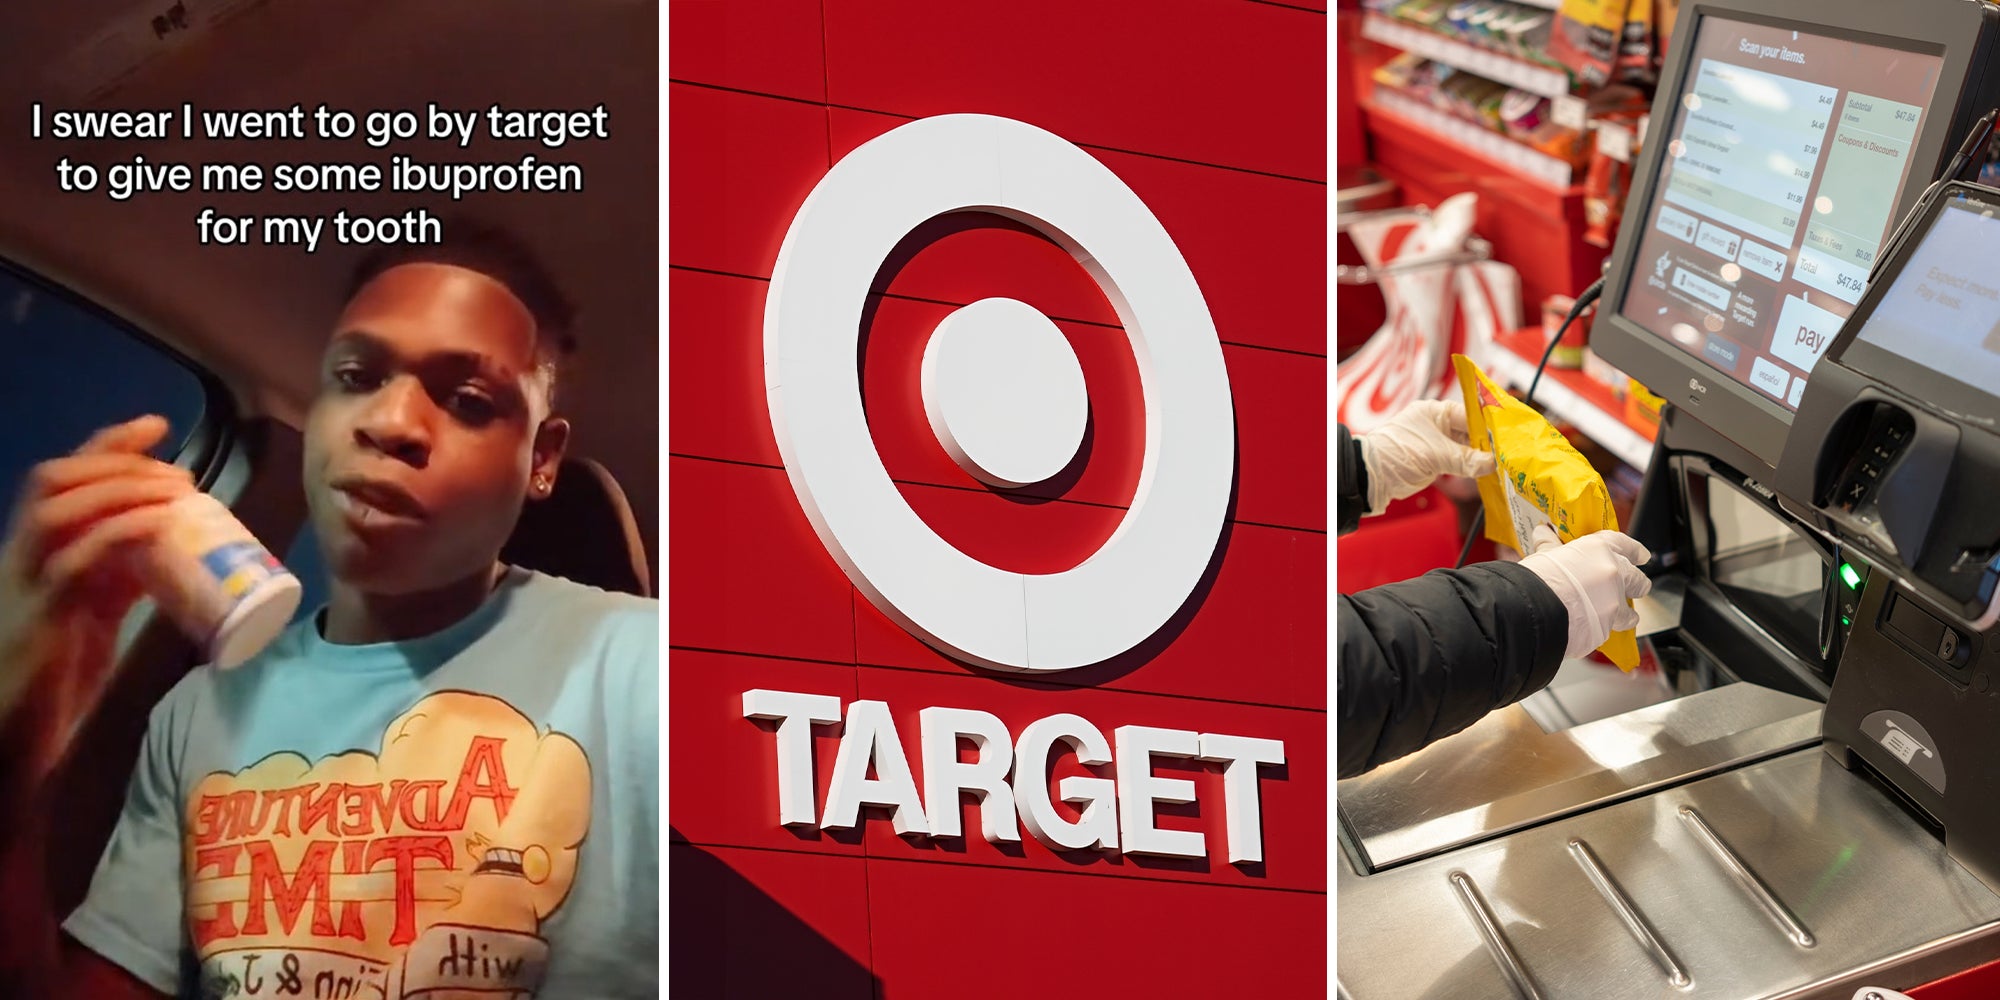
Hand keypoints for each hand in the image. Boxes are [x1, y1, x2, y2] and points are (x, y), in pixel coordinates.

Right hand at [0, 416, 191, 771]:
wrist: (16, 741)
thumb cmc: (57, 679)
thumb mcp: (96, 614)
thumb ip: (121, 581)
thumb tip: (171, 550)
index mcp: (37, 553)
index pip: (63, 481)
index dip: (107, 447)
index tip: (157, 426)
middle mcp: (23, 558)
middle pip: (55, 480)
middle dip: (116, 460)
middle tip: (174, 468)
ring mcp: (26, 584)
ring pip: (57, 510)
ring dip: (120, 488)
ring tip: (172, 488)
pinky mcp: (40, 617)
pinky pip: (76, 561)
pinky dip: (118, 534)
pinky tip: (155, 524)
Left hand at [1359, 399, 1494, 513]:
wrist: (1371, 477)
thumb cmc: (1396, 455)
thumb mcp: (1435, 456)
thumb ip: (1466, 459)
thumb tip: (1492, 463)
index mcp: (1434, 411)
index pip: (1470, 414)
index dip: (1488, 427)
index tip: (1507, 439)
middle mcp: (1436, 423)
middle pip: (1470, 431)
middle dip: (1486, 444)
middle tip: (1507, 455)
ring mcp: (1435, 441)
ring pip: (1465, 447)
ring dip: (1480, 457)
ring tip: (1500, 465)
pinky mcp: (1434, 458)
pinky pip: (1458, 459)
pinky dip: (1470, 466)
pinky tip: (1485, 472)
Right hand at [1518, 526, 1652, 659]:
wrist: (1534, 611)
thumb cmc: (1537, 579)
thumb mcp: (1544, 555)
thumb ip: (1551, 546)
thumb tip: (1544, 533)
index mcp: (1600, 550)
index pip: (1625, 544)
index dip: (1635, 551)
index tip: (1641, 555)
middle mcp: (1613, 574)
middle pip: (1638, 579)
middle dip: (1638, 584)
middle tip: (1635, 588)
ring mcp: (1613, 603)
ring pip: (1630, 612)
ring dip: (1627, 615)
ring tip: (1622, 618)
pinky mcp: (1607, 628)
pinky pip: (1609, 629)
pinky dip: (1602, 630)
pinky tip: (1591, 630)